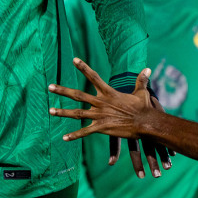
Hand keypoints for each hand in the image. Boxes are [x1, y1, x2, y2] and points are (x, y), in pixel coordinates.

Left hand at [49, 58, 164, 177]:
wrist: (145, 122)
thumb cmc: (143, 108)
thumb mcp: (141, 92)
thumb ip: (141, 80)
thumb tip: (148, 69)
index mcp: (108, 93)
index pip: (93, 77)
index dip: (83, 67)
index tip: (74, 59)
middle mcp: (100, 102)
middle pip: (78, 95)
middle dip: (62, 91)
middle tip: (50, 87)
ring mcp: (99, 115)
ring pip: (77, 113)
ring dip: (62, 112)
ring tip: (50, 111)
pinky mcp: (101, 127)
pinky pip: (85, 131)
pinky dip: (74, 135)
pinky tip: (64, 137)